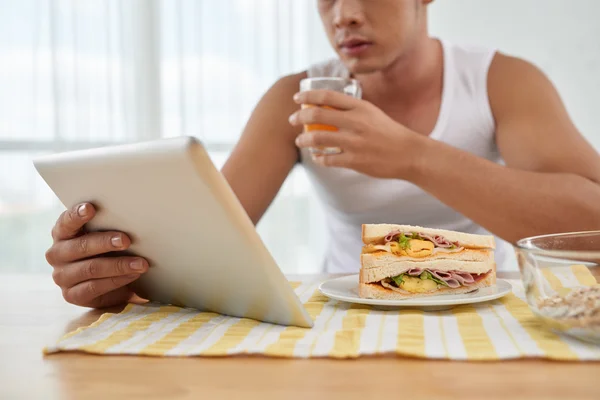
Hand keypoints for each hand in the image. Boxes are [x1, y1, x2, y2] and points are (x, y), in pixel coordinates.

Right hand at [45, 203, 148, 307]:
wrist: (110, 283)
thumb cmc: (108, 251)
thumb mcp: (105, 236)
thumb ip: (108, 226)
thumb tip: (132, 219)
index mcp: (62, 233)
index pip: (66, 222)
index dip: (77, 215)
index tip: (91, 208)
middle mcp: (57, 254)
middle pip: (80, 246)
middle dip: (105, 242)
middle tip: (126, 240)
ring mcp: (62, 276)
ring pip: (91, 268)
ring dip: (119, 265)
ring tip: (141, 263)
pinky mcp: (72, 295)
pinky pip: (95, 287)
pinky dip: (117, 280)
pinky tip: (133, 275)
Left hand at [289, 89, 423, 178]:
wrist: (409, 153)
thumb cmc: (390, 132)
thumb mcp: (373, 113)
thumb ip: (353, 109)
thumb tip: (329, 106)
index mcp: (360, 107)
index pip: (327, 96)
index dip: (308, 96)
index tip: (296, 99)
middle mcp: (356, 122)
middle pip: (317, 115)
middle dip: (299, 117)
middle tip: (292, 120)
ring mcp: (354, 142)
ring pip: (318, 138)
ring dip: (304, 140)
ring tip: (299, 141)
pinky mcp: (355, 161)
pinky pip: (329, 159)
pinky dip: (319, 158)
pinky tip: (317, 157)